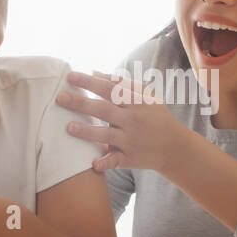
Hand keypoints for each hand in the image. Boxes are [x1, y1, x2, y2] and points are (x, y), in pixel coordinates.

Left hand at [59, 70, 191, 174]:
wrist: (175, 147)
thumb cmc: (156, 117)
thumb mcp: (146, 96)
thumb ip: (122, 84)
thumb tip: (95, 72)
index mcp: (135, 102)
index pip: (109, 89)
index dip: (90, 82)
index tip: (70, 76)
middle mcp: (132, 120)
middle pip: (104, 109)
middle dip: (82, 103)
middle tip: (61, 97)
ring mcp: (131, 140)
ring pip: (107, 134)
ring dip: (88, 131)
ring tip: (69, 127)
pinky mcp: (130, 158)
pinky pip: (116, 160)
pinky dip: (106, 163)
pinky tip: (93, 164)